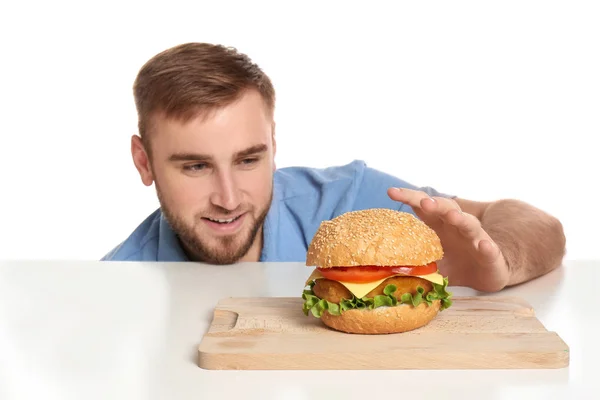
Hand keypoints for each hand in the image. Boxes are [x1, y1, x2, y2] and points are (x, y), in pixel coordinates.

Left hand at [387, 187, 508, 291]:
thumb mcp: (429, 262)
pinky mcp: (490, 253)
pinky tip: (483, 245)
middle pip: (445, 207)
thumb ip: (411, 263)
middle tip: (424, 203)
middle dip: (434, 203)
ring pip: (468, 223)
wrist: (485, 275)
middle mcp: (456, 225)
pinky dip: (487, 246)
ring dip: (460, 218)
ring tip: (452, 216)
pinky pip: (489, 248)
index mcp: (438, 224)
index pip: (422, 205)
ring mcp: (475, 237)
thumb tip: (381, 271)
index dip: (408, 197)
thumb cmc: (453, 264)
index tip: (391, 192)